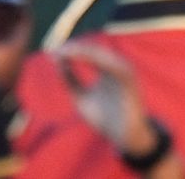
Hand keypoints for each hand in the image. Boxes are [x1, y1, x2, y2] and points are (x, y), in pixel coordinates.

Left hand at [56, 42, 154, 156]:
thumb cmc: (104, 118)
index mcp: (107, 70)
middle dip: (77, 49)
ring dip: (86, 52)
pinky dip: (100, 61)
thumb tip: (56, 60)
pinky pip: (116, 67)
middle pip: (96, 51)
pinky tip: (85, 60)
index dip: (72, 51)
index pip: (89, 54)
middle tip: (59, 50)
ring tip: (68, 53)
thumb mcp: (80, 97)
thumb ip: (69, 80)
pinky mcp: (131, 80)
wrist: (122, 136)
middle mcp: (117, 68)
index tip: (53, 51)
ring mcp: (125, 72)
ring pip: (105, 56)